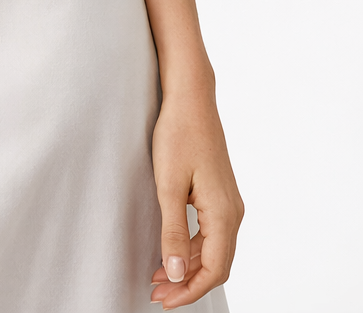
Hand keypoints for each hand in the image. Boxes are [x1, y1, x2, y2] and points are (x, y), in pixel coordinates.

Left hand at [149, 83, 243, 307]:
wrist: (191, 99)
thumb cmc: (178, 135)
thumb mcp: (168, 186)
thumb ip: (172, 233)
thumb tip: (177, 274)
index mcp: (224, 214)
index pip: (214, 270)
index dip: (190, 291)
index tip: (165, 301)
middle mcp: (233, 212)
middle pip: (216, 265)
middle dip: (188, 284)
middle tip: (157, 295)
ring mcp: (228, 203)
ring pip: (213, 250)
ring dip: (188, 268)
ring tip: (158, 278)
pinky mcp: (219, 194)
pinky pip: (210, 233)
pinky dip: (191, 249)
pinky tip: (170, 252)